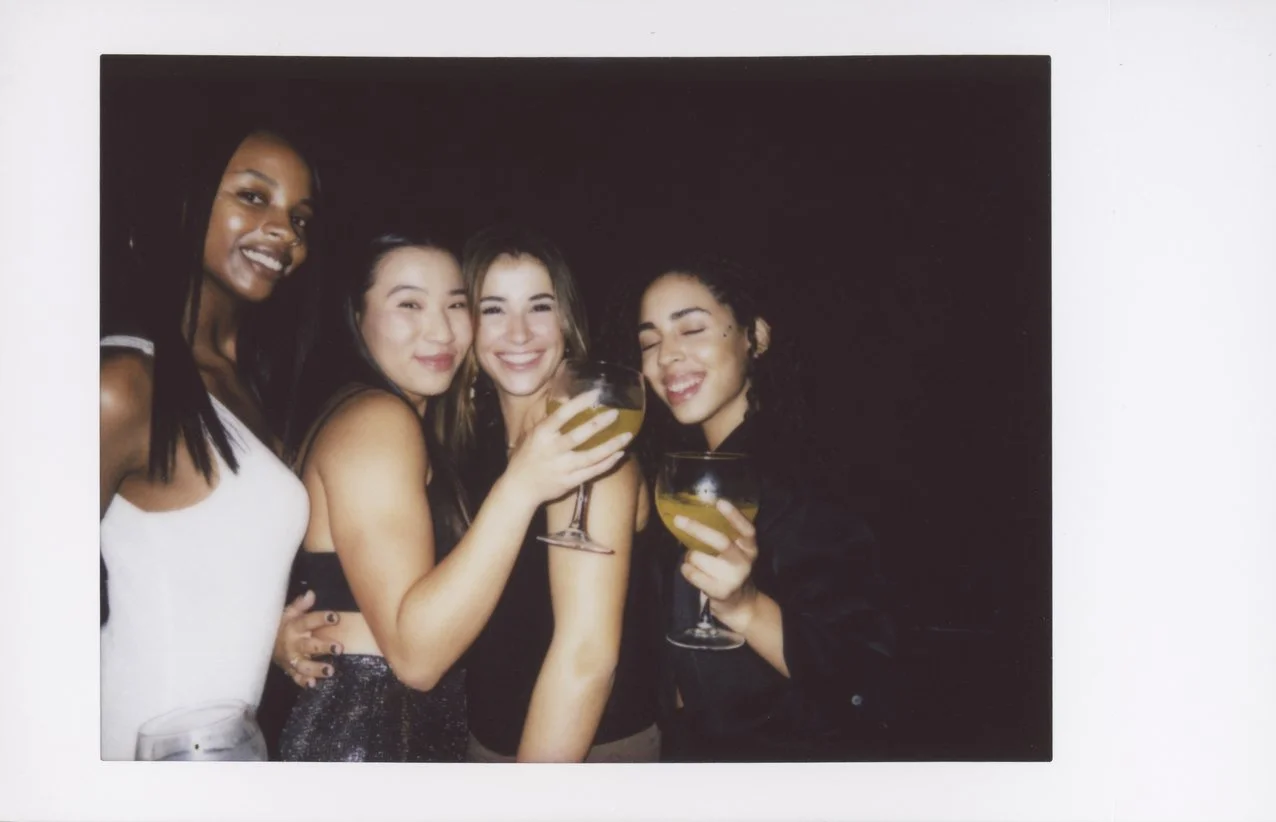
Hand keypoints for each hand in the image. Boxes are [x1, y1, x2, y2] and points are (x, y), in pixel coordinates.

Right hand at [272, 590, 342, 688]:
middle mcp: (293, 644)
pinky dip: (303, 681)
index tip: (335, 617)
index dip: (321, 619)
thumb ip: (300, 605)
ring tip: (330, 671)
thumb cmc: (284, 626)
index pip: (308, 621)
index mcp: (294, 627)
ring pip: (304, 665)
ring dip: (316, 669)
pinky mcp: (290, 670)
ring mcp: (291, 659)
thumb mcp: (289, 613)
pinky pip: (296, 677)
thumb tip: (311, 594)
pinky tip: (312, 684)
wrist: (265, 644)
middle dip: (324, 647)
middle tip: (339, 648)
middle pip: (309, 646)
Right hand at [504, 388, 631, 504]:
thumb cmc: (527, 456)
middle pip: (579, 435)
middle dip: (599, 423)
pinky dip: (608, 463)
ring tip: (627, 436)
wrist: (520, 487)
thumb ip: (550, 419)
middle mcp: (552, 450)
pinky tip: (619, 454)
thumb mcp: (533, 434)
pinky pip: (593, 471)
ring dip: (611, 446)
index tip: (595, 394)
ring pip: (591, 456)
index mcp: (542, 434)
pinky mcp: (570, 482)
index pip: (561, 415)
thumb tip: (566, 398)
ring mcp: (563, 467)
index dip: (579, 403)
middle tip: (615, 413)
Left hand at [676, 499, 760, 631]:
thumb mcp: (737, 553)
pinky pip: (692, 573)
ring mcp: (733, 577)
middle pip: (720, 541)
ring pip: (698, 557)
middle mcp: (744, 561)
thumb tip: (694, 516)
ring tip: (694, 560)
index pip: (746, 529)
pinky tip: (690, 571)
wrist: (740, 606)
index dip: (734, 515)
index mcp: (750, 548)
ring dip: (689, 556)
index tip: (720, 502)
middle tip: (678, 519)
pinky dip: (686, 569)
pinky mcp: (719, 591)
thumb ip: (725, 537)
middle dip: (697, 529)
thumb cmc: (731, 572)